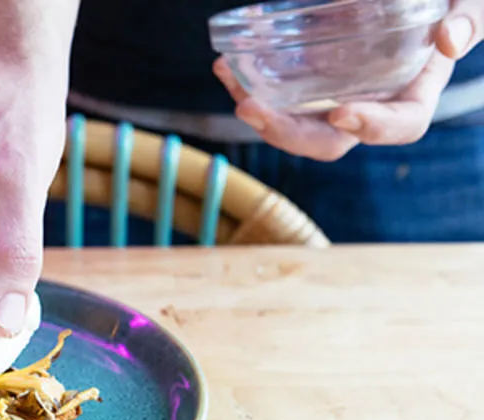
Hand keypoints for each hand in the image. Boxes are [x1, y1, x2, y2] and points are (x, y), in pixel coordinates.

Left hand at [213, 1, 482, 160]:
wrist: (414, 4)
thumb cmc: (446, 7)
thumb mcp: (469, 4)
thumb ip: (469, 20)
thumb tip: (449, 41)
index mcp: (412, 97)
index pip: (399, 127)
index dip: (371, 126)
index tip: (341, 112)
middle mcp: (367, 109)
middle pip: (327, 141)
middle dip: (286, 133)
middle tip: (252, 109)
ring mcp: (334, 100)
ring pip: (292, 124)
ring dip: (257, 112)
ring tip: (229, 77)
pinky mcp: (307, 85)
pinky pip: (275, 98)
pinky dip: (248, 85)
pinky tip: (225, 67)